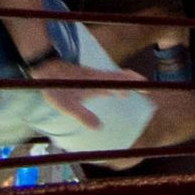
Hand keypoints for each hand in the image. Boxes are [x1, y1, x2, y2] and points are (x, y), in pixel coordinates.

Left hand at [23, 53, 144, 129]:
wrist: (46, 67)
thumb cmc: (57, 86)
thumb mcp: (69, 106)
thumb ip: (84, 116)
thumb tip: (99, 128)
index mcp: (99, 81)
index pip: (123, 80)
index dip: (136, 83)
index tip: (148, 88)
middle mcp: (99, 76)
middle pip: (122, 76)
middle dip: (134, 83)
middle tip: (143, 91)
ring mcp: (93, 75)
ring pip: (113, 77)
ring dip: (123, 84)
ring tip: (125, 96)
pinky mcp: (86, 76)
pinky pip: (105, 79)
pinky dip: (112, 84)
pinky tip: (106, 93)